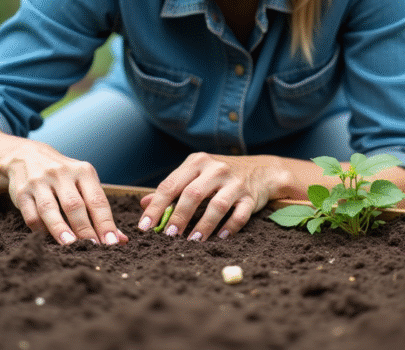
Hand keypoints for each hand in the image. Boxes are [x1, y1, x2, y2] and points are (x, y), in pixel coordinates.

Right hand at [0, 140, 128, 245]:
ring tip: (70, 245)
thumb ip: (101, 211)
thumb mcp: (85, 184)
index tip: (112, 242)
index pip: (97, 200)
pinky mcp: (21, 192)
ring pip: (49, 209)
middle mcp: (61, 174)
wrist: (28, 156)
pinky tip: (48, 239)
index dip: (105, 222)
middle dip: (85, 228)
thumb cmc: (66, 177)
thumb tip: (121, 239)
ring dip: (60, 228)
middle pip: (74, 205)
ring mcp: (40, 181)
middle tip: (93, 248)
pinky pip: (31, 214)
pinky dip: (40, 229)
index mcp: (83, 171)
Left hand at [137, 152, 290, 240]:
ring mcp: (235, 182)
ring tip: (192, 241)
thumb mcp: (195, 175)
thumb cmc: (219, 176)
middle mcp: (216, 169)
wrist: (261, 170)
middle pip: (193, 194)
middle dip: (178, 217)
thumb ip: (171, 188)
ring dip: (203, 226)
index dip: (156, 206)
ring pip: (217, 206)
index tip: (145, 226)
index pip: (171, 184)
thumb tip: (144, 204)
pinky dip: (229, 227)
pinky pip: (240, 215)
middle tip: (168, 236)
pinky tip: (220, 237)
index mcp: (197, 162)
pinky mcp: (251, 197)